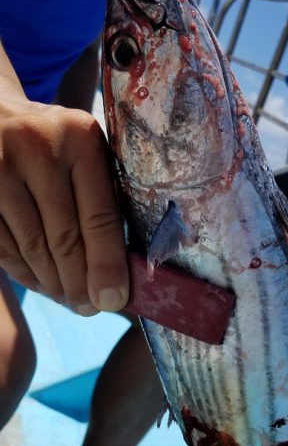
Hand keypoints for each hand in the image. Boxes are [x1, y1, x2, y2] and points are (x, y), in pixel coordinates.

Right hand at [0, 98, 128, 314]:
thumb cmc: (53, 141)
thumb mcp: (83, 150)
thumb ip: (102, 195)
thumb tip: (117, 273)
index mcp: (80, 137)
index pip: (100, 216)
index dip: (107, 265)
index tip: (113, 299)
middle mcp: (38, 148)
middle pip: (64, 238)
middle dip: (79, 283)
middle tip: (90, 308)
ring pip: (32, 248)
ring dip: (53, 283)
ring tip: (70, 299)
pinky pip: (3, 248)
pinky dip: (24, 272)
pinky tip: (41, 283)